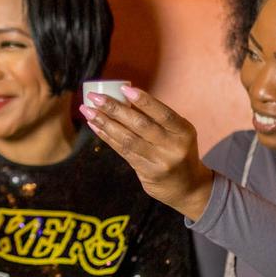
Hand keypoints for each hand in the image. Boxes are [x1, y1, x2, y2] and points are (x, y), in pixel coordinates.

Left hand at [79, 85, 213, 220]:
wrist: (187, 187)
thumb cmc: (177, 150)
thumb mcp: (177, 133)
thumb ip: (155, 119)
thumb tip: (121, 97)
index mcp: (184, 131)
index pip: (163, 113)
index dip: (144, 101)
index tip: (124, 88)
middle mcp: (173, 147)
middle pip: (140, 125)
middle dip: (114, 109)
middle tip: (94, 97)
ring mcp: (159, 161)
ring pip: (127, 139)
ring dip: (104, 123)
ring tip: (88, 111)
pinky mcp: (146, 172)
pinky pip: (123, 151)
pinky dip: (107, 137)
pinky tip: (95, 126)